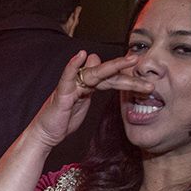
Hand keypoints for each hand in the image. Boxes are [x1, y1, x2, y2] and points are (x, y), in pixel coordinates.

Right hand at [26, 51, 144, 151]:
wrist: (44, 134)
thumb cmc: (62, 121)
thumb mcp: (83, 103)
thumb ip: (94, 88)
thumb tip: (101, 67)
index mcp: (88, 86)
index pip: (112, 79)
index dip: (128, 79)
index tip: (146, 81)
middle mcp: (80, 82)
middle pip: (106, 73)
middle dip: (124, 68)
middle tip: (140, 61)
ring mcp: (70, 86)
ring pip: (93, 73)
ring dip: (113, 66)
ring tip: (129, 61)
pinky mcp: (61, 94)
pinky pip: (67, 77)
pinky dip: (72, 66)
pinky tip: (80, 55)